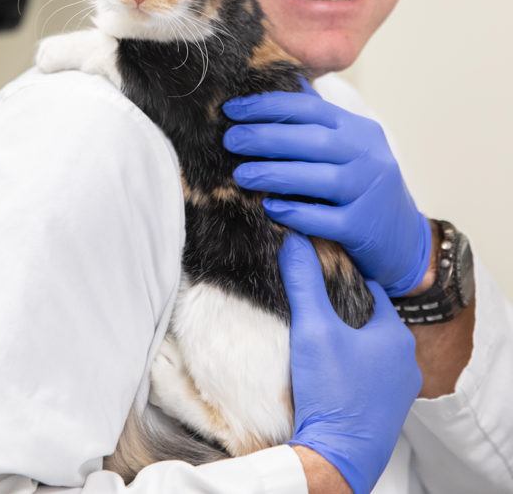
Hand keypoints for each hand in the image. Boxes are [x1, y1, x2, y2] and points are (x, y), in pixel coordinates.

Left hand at [223, 87, 430, 295]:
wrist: (404, 241)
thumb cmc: (363, 187)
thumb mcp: (348, 147)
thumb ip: (317, 120)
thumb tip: (280, 83)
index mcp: (359, 130)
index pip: (310, 108)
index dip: (268, 106)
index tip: (232, 110)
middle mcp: (368, 156)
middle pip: (313, 140)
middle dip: (266, 137)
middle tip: (230, 140)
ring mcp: (369, 192)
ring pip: (320, 178)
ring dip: (275, 174)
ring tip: (240, 175)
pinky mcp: (363, 227)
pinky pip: (325, 219)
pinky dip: (296, 213)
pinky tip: (270, 207)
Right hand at [282, 233, 421, 493]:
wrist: (337, 458)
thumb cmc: (332, 391)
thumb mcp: (312, 327)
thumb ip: (304, 281)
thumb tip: (294, 241)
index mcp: (395, 334)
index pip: (373, 289)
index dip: (346, 277)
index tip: (324, 269)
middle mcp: (405, 362)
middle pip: (373, 320)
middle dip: (347, 309)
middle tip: (317, 299)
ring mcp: (399, 391)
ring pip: (372, 350)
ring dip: (351, 341)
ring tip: (320, 332)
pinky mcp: (386, 413)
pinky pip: (370, 377)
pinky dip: (353, 368)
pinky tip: (329, 369)